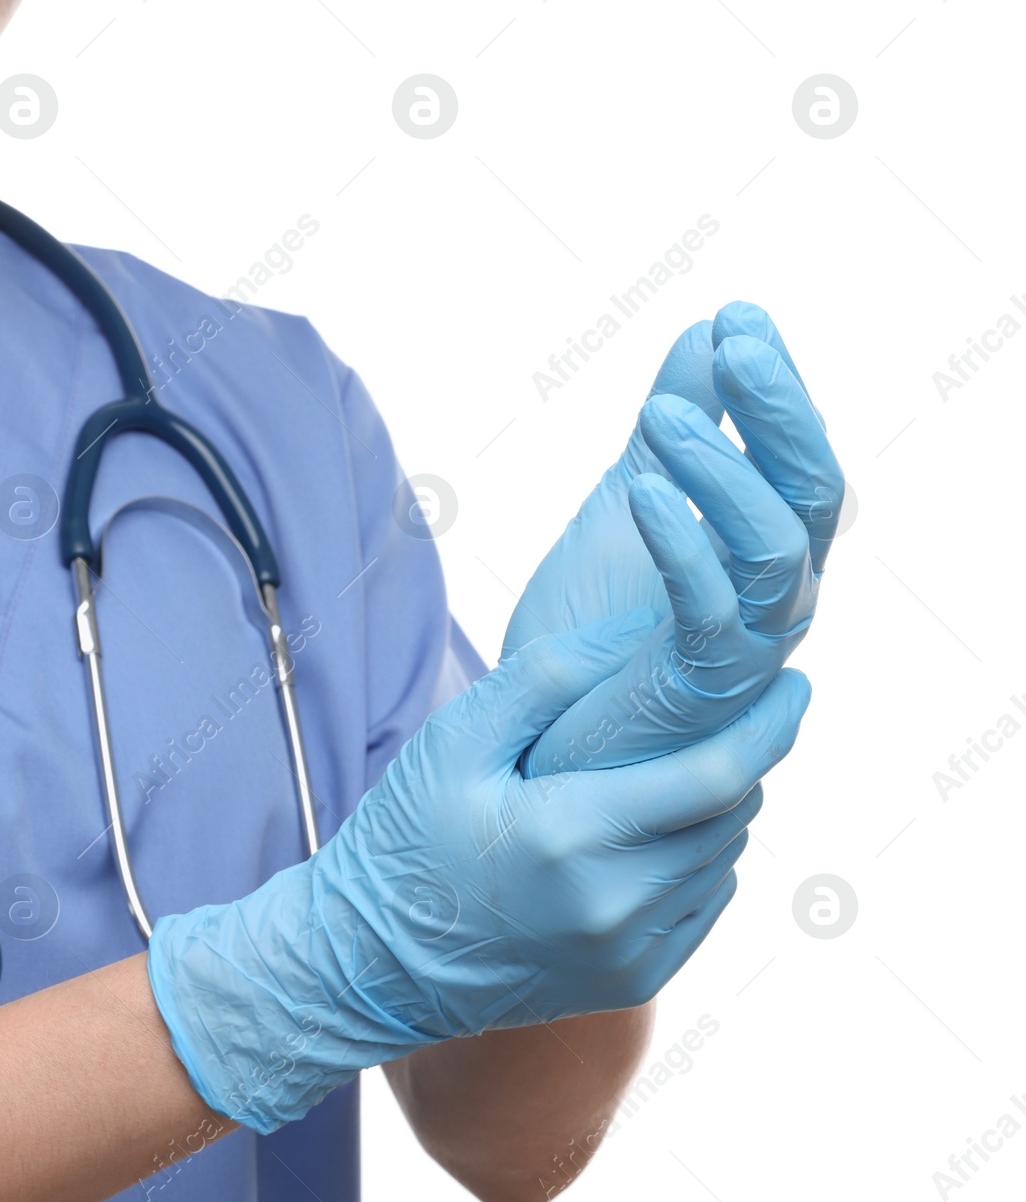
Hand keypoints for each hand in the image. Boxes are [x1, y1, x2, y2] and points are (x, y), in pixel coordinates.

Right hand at [146, 611, 810, 1133]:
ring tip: (694, 766)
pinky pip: (702, 905)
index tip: (796, 682)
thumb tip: (643, 629)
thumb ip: (548, 678)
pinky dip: (701, 859)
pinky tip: (660, 831)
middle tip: (741, 712)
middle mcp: (616, 906)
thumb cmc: (404, 842)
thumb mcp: (455, 741)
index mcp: (573, 838)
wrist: (371, 965)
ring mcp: (631, 954)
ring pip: (723, 860)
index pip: (718, 774)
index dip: (769, 724)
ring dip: (723, 809)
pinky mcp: (633, 983)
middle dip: (748, 758)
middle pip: (732, 815)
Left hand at [504, 303, 842, 774]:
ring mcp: (744, 648)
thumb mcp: (627, 506)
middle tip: (738, 337)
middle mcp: (773, 600)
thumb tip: (710, 333)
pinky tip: (641, 492)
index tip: (737, 315)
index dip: (774, 389)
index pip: (794, 460)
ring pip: (776, 548)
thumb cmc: (588, 632)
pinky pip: (712, 613)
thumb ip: (671, 430)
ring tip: (662, 415)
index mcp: (762, 555)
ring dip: (725, 471)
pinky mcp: (695, 689)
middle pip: (811, 495)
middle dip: (778, 411)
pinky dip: (683, 546)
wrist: (539, 739)